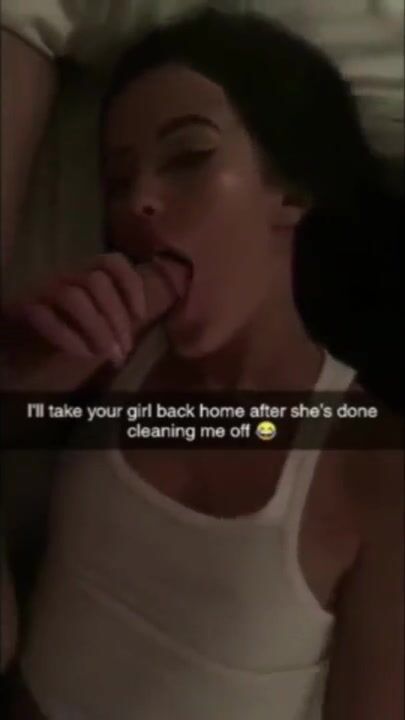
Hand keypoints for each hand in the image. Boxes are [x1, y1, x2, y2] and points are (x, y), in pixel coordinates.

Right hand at [1, 252, 189, 368]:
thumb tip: (140, 326)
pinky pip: (47, 318)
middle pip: (96, 282)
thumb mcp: (94, 310)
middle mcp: (66, 273)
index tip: (141, 315)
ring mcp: (44, 288)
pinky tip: (84, 355)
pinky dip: (69, 338)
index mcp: (87, 269)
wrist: (19, 326)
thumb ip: (114, 311)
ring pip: (74, 298)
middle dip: (116, 318)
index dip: (131, 285)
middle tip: (125, 349)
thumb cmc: (65, 318)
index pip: (113, 261)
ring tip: (108, 354)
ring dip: (97, 329)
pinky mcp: (26, 307)